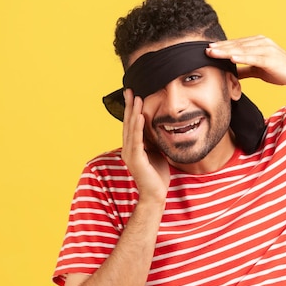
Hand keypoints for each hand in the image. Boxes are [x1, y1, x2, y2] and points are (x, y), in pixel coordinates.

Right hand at [121, 89, 169, 203]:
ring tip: (136, 98)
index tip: (133, 94)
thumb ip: (153, 141)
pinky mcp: (136, 160)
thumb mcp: (156, 153)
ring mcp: (130, 154)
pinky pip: (137, 140)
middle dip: (130, 106)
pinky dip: (138, 127)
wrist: (156, 195)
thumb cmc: (157, 176)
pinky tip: (140, 116)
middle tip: (130, 90)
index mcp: (132, 147)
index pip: (131, 124)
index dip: (132, 109)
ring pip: (131, 129)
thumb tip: (157, 127)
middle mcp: (128, 149)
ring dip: (134, 112)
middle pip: (128, 123)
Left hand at [206, 35, 285, 88]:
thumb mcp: (259, 70)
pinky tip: (231, 57)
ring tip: (214, 52)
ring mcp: (266, 49)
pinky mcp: (270, 58)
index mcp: (258, 43)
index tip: (209, 49)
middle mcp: (261, 43)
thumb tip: (232, 73)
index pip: (237, 44)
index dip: (223, 46)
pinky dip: (242, 57)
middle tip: (206, 49)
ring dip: (227, 50)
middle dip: (221, 47)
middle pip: (237, 44)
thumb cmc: (281, 72)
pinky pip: (253, 57)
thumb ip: (245, 69)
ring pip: (242, 49)